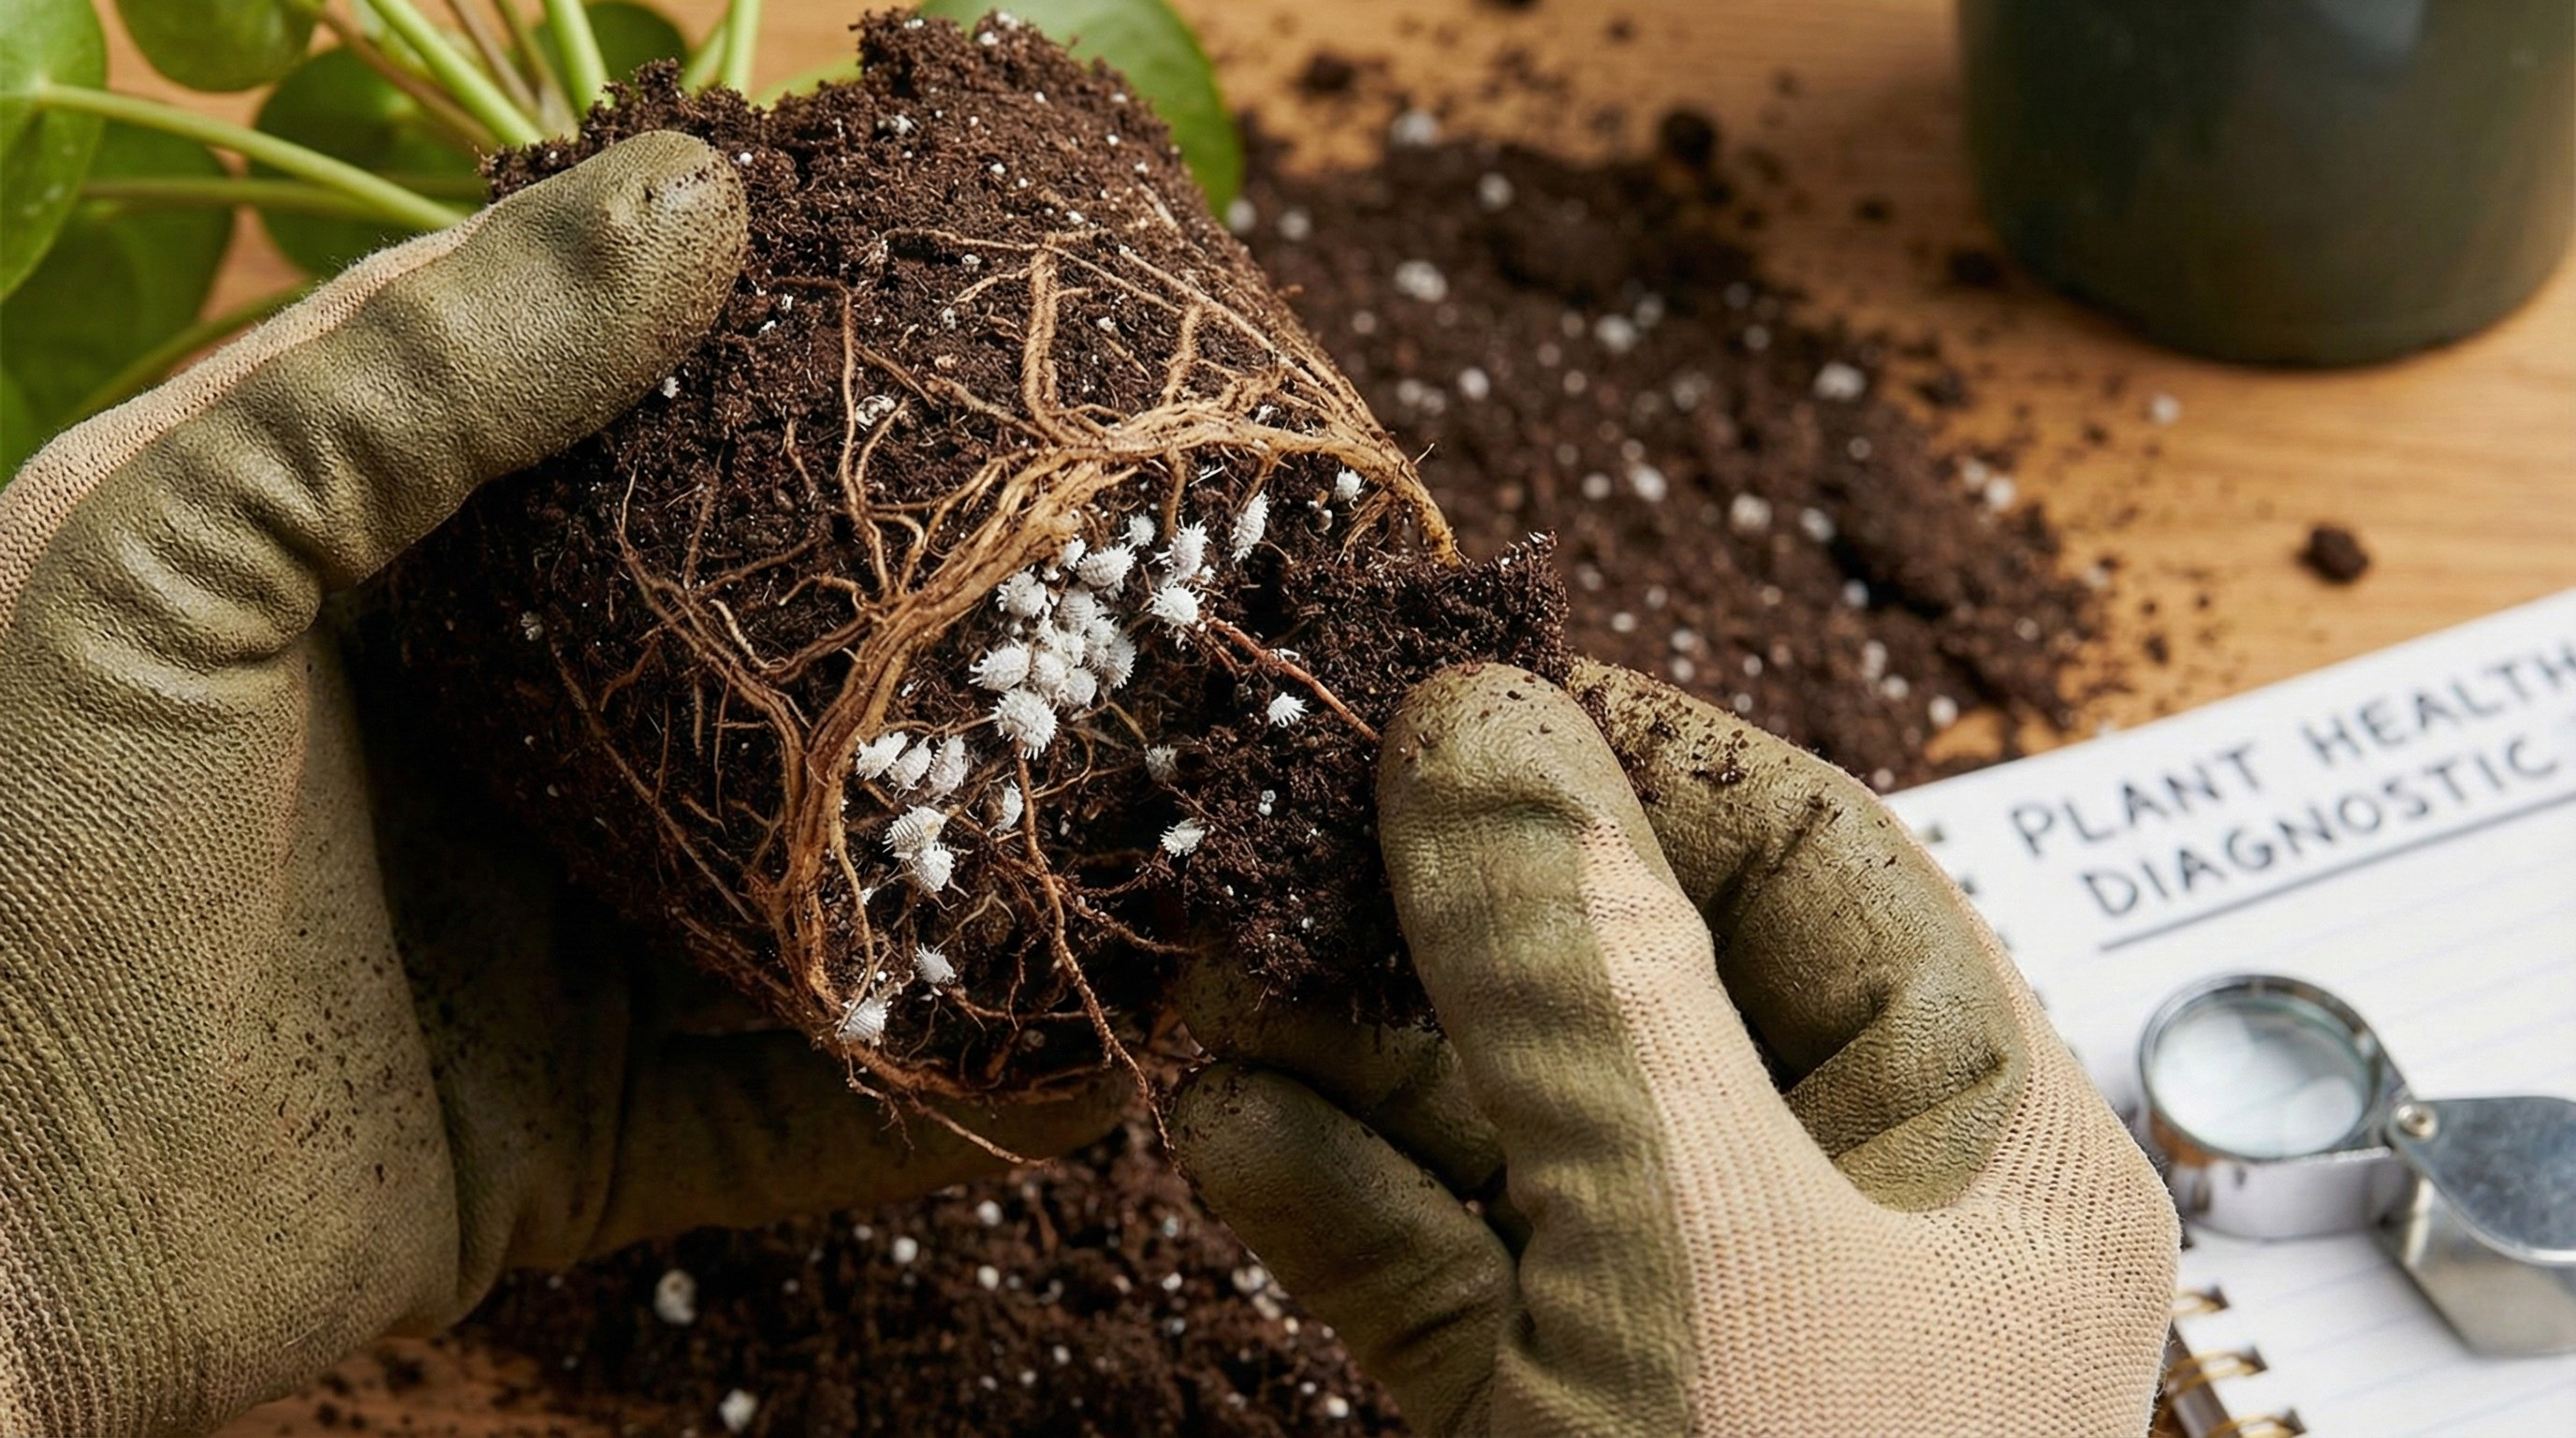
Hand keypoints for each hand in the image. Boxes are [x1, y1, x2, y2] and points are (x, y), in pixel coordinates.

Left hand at [0, 134, 1118, 1437]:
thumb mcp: (165, 554)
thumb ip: (417, 376)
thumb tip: (706, 197)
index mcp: (432, 593)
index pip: (672, 457)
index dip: (827, 384)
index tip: (1004, 330)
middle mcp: (533, 756)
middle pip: (795, 683)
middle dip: (966, 647)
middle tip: (1164, 575)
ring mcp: (577, 953)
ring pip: (842, 902)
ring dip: (999, 875)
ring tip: (1192, 815)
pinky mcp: (602, 1137)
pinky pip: (817, 1115)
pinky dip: (956, 1096)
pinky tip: (1105, 1048)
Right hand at [1174, 660, 2177, 1436]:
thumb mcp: (1697, 1232)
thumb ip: (1586, 964)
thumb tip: (1475, 716)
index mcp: (1979, 1153)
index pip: (1807, 867)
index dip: (1626, 756)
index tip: (1447, 688)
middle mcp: (1846, 1229)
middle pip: (1632, 985)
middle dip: (1448, 908)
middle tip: (1284, 819)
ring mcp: (1691, 1335)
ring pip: (1513, 1126)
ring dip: (1356, 1042)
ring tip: (1219, 963)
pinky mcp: (1559, 1430)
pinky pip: (1438, 1271)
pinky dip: (1327, 1190)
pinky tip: (1222, 1121)